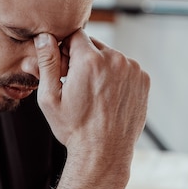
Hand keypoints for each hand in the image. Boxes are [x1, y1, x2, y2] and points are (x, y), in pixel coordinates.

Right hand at [34, 31, 149, 188]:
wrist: (104, 153)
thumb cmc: (74, 129)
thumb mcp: (50, 98)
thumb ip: (47, 63)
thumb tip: (43, 37)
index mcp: (90, 60)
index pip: (75, 35)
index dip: (66, 51)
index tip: (64, 71)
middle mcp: (115, 59)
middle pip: (93, 45)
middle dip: (84, 60)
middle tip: (78, 87)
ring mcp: (132, 69)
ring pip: (111, 57)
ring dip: (101, 68)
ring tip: (94, 96)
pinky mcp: (143, 80)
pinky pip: (125, 69)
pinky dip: (117, 78)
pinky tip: (108, 99)